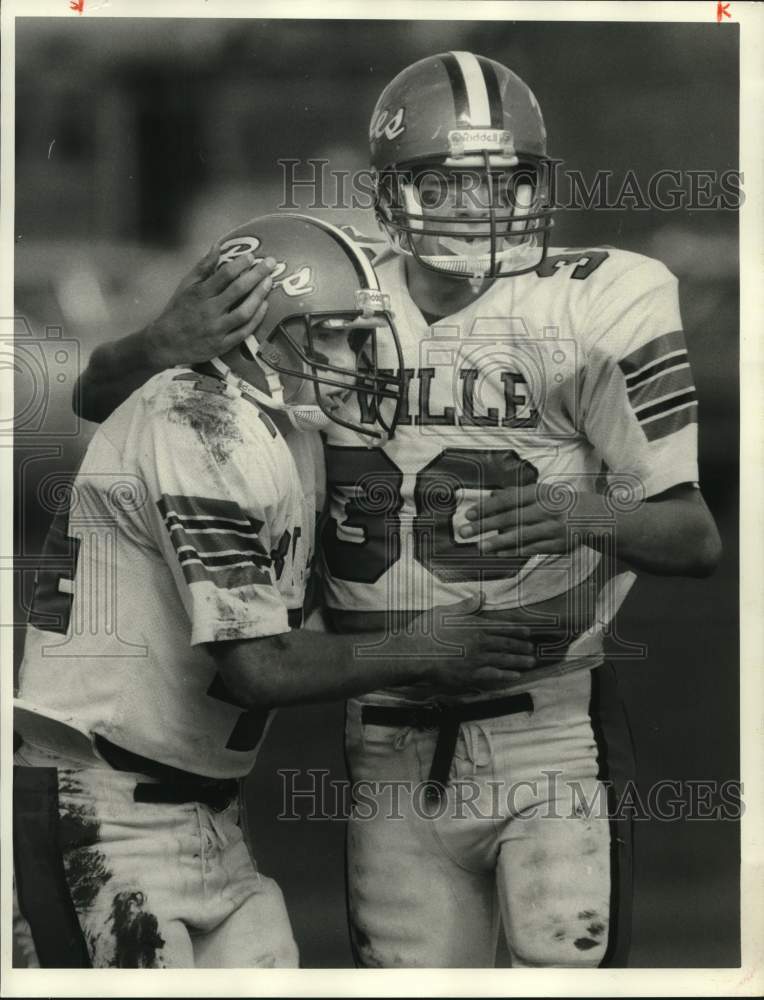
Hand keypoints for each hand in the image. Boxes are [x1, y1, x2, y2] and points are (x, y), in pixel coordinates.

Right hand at [147, 243, 277, 368]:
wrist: (166, 343)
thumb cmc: (178, 310)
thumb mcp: (186, 286)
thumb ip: (204, 266)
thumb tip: (218, 245)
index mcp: (199, 294)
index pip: (224, 275)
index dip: (240, 264)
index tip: (252, 256)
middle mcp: (209, 311)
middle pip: (238, 290)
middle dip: (257, 274)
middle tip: (271, 263)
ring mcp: (217, 329)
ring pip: (244, 312)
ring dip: (259, 296)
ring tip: (270, 282)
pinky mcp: (222, 345)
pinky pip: (244, 331)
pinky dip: (257, 318)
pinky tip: (265, 305)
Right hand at [412, 594, 537, 688]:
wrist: (413, 653)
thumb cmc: (426, 630)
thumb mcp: (444, 611)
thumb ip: (465, 606)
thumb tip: (481, 596)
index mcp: (474, 625)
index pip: (501, 627)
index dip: (516, 630)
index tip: (528, 632)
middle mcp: (479, 642)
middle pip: (506, 644)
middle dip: (521, 646)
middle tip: (532, 648)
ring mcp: (476, 660)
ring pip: (503, 660)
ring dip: (519, 661)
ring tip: (530, 662)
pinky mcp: (470, 675)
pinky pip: (493, 675)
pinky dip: (506, 675)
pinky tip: (515, 676)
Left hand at [459, 484, 584, 556]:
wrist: (594, 517)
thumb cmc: (559, 502)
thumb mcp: (542, 492)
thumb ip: (518, 495)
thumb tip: (491, 497)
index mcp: (540, 493)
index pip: (508, 500)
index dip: (487, 507)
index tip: (469, 514)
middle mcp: (546, 509)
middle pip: (510, 518)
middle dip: (485, 525)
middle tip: (464, 531)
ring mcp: (552, 528)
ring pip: (520, 536)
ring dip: (497, 542)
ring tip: (479, 546)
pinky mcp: (557, 544)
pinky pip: (531, 548)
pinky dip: (514, 551)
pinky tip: (498, 553)